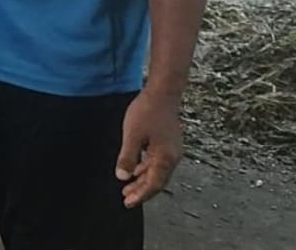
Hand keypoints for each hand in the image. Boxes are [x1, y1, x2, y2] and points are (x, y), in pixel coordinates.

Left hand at [115, 90, 182, 207]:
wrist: (163, 93)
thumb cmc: (147, 112)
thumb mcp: (132, 135)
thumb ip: (128, 157)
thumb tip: (123, 176)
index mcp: (165, 158)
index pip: (153, 184)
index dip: (140, 195)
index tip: (128, 203)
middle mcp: (172, 157)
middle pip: (157, 181)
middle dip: (141, 191)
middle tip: (126, 199)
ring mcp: (172, 150)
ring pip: (157, 171)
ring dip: (143, 180)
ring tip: (127, 187)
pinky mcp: (168, 142)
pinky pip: (157, 162)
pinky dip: (146, 168)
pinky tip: (136, 169)